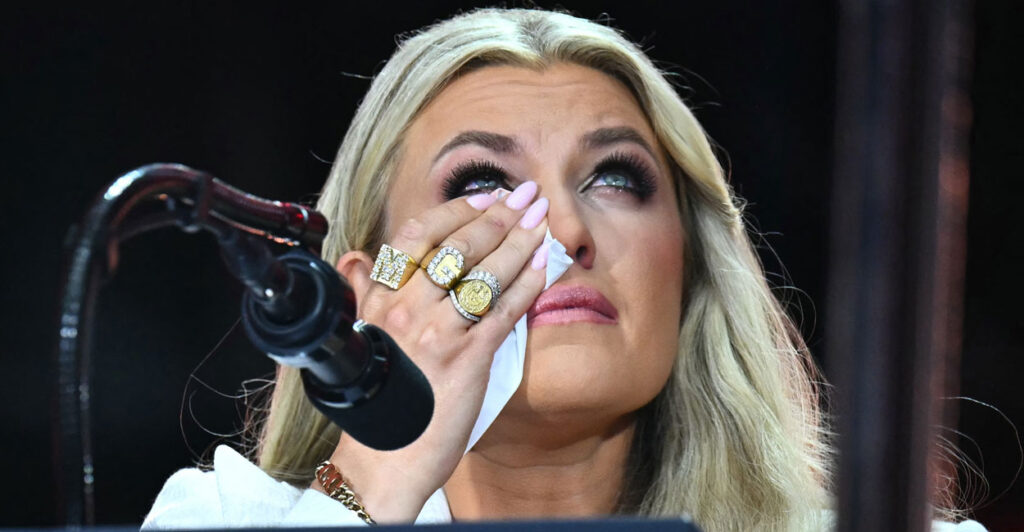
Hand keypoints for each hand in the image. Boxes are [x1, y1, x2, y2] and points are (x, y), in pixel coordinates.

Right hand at [313, 182, 549, 522]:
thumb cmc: (378, 401)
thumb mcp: (364, 337)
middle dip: (498, 214)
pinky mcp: (466, 358)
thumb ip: (364, 293)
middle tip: (527, 196)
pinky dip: (527, 282)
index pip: (418, 235)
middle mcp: (405, 308)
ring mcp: (436, 332)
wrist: (382, 459)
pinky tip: (543, 265)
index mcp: (379, 299)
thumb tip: (358, 258)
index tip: (484, 197)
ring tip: (542, 220)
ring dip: (519, 239)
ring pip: (484, 271)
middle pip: (458, 245)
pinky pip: (503, 309)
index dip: (456, 210)